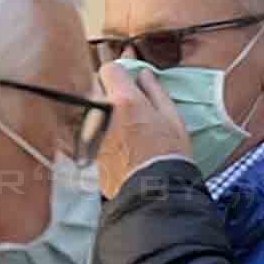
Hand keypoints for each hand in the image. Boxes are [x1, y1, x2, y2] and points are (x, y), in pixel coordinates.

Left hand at [91, 58, 168, 190]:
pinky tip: (125, 148)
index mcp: (123, 101)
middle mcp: (101, 115)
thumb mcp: (172, 118)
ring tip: (131, 132)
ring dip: (108, 115)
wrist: (154, 193)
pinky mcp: (91, 153)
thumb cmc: (169, 155)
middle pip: (99, 91)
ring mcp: (93, 135)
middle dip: (113, 93)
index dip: (120, 72)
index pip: (109, 69)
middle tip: (133, 106)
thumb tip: (144, 75)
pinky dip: (106, 136)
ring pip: (97, 114)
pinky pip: (96, 135)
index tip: (129, 80)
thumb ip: (155, 91)